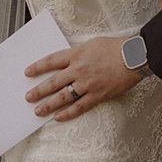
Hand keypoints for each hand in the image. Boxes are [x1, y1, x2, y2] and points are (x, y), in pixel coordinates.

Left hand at [24, 36, 141, 121]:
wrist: (133, 56)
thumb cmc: (115, 48)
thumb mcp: (92, 44)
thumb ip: (78, 53)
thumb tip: (67, 61)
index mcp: (76, 54)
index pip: (51, 61)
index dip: (38, 67)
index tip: (28, 72)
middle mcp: (79, 70)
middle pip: (53, 82)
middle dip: (39, 90)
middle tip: (28, 97)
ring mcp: (87, 84)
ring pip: (63, 97)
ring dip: (48, 105)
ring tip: (38, 110)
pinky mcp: (97, 95)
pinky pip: (79, 107)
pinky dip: (67, 113)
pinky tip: (58, 117)